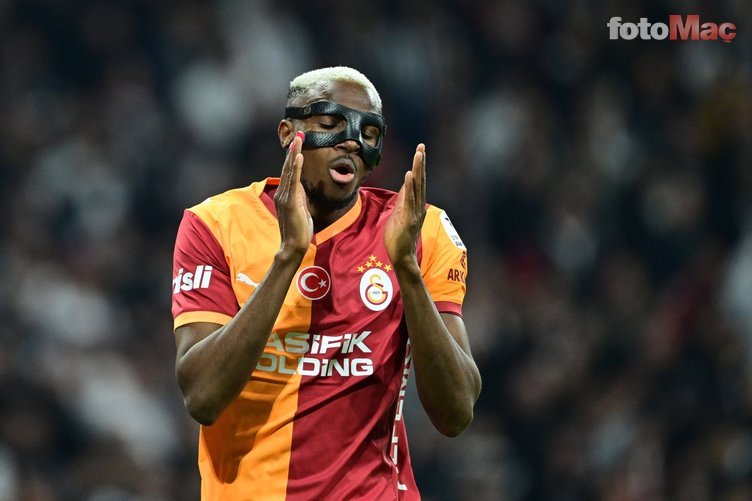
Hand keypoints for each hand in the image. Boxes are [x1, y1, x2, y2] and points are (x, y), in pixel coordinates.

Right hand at [275, 131, 312, 255]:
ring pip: (289, 171)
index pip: (289, 171)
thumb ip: (299, 196)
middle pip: (287, 167)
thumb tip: (301, 185)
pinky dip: (296, 168)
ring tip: (299, 139)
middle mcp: (282, 193)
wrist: (294, 245)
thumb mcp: (300, 208)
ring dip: (294, 154)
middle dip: (293, 150)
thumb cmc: (299, 229)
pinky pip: (293, 181)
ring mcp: (284, 197)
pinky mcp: (290, 202)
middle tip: (299, 134)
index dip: (293, 156)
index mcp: (284, 194)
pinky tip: (298, 156)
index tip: (298, 142)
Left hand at [384, 143, 426, 268]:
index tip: (420, 150)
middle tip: (421, 146)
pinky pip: (409, 200)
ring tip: (418, 155)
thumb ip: (403, 199)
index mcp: (415, 204)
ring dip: (417, 170)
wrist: (402, 256)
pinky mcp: (409, 219)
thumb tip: (405, 185)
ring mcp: (414, 212)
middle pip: (420, 181)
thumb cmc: (399, 237)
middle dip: (420, 163)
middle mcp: (418, 206)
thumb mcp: (399, 213)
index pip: (418, 181)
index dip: (419, 166)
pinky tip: (409, 175)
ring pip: (417, 187)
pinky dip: (410, 187)